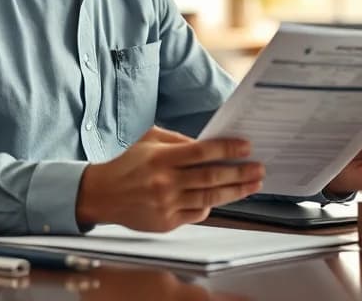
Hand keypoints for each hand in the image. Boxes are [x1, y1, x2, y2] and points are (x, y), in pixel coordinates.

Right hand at [76, 126, 264, 231]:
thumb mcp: (150, 140)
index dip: (228, 148)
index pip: (203, 152)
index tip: (247, 147)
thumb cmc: (128, 164)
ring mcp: (166, 204)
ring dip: (236, 191)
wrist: (102, 195)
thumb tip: (211, 145)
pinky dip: (212, 205)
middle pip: (212, 177)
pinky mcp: (166, 222)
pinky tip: (224, 196)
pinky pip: (198, 213)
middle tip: (259, 168)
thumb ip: (179, 141)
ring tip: (253, 184)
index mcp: (161, 158)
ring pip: (210, 198)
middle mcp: (165, 182)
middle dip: (240, 172)